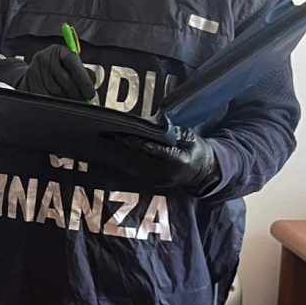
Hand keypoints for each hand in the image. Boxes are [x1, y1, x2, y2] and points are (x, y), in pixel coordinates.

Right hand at [17, 45, 94, 100]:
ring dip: (66, 98)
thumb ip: (84, 74)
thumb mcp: (72, 67)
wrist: (35, 74)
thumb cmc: (60, 71)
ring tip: (71, 100)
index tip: (90, 94)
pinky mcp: (29, 82)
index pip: (72, 62)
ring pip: (56, 90)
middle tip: (84, 101)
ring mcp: (35, 69)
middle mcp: (45, 57)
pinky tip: (60, 101)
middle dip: (76, 92)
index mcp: (59, 50)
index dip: (83, 79)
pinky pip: (46, 96)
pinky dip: (56, 102)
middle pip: (64, 78)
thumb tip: (90, 90)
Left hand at [105, 128, 220, 194]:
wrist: (202, 171)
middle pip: (138, 160)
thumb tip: (153, 123)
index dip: (137, 143)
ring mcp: (156, 180)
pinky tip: (110, 151)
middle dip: (121, 147)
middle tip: (106, 136)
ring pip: (132, 166)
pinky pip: (132, 170)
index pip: (154, 151)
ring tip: (103, 142)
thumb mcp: (190, 137)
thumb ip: (173, 131)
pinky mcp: (150, 181)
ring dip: (117, 154)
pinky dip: (121, 160)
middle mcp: (165, 174)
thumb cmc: (196, 150)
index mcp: (178, 162)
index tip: (123, 135)